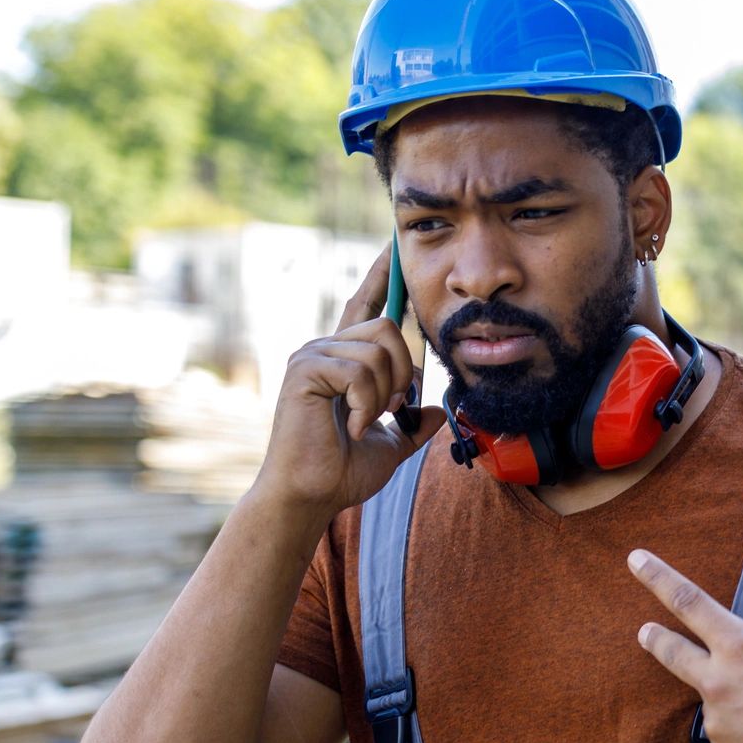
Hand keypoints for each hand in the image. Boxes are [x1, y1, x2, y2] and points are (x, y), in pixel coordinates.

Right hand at [250, 247, 444, 523]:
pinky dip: (365, 404)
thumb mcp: (391, 445)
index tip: (392, 245)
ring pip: (378, 349)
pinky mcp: (303, 370)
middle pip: (386, 327)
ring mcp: (311, 356)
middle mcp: (324, 349)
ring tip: (364, 420)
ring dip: (385, 393)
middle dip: (403, 371)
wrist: (310, 496)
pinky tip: (350, 426)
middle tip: (390, 409)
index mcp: (343, 360)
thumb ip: (413, 425)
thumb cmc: (340, 473)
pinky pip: (359, 371)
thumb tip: (439, 412)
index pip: (365, 306)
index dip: (380, 276)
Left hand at [629, 550, 742, 742]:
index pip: (689, 602)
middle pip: (673, 653)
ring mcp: (719, 723)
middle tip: (643, 632)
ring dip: (732, 699)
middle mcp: (720, 683)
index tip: (636, 560)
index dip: (659, 577)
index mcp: (742, 646)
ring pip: (715, 702)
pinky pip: (730, 738)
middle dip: (656, 639)